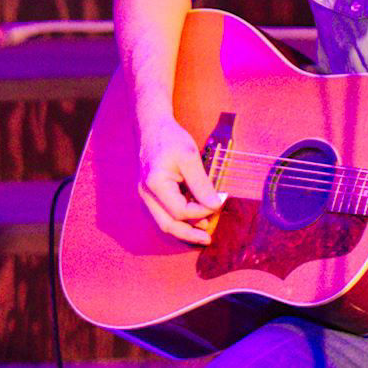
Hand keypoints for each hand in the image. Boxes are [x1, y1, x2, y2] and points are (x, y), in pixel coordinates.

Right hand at [136, 116, 225, 245]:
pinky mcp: (152, 195)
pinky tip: (196, 218)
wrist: (153, 128)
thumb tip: (215, 206)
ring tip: (205, 230)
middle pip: (168, 224)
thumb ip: (201, 184)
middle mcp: (147, 194)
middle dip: (189, 234)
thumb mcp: (190, 157)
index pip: (180, 210)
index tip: (220, 202)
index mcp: (155, 184)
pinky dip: (181, 219)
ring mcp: (147, 196)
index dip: (201, 211)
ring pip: (165, 222)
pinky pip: (166, 214)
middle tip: (209, 239)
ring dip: (185, 229)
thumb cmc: (171, 139)